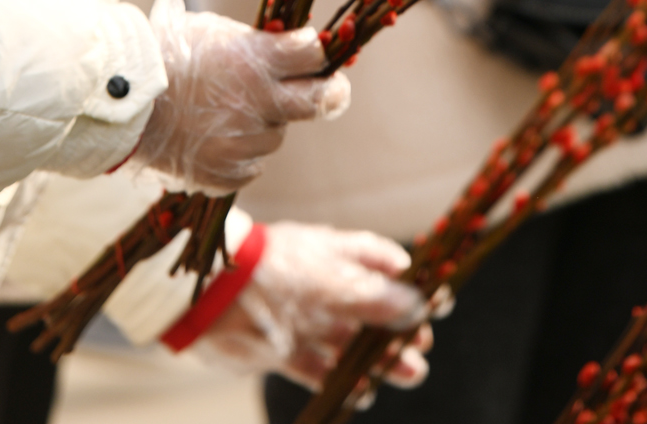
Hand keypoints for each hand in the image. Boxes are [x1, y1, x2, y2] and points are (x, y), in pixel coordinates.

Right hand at [134, 0, 349, 194]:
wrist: (121, 105)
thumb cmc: (161, 54)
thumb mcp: (208, 29)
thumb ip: (246, 39)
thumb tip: (274, 33)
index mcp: (257, 60)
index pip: (312, 53)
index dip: (314, 48)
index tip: (310, 49)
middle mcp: (259, 103)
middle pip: (321, 102)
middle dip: (333, 95)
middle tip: (336, 91)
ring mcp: (244, 142)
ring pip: (275, 135)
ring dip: (263, 124)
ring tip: (227, 113)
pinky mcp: (226, 174)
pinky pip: (250, 166)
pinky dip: (240, 155)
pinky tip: (215, 139)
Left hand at [202, 221, 431, 388]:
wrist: (210, 296)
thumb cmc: (277, 275)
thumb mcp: (334, 282)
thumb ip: (374, 296)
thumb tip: (417, 304)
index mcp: (335, 255)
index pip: (379, 262)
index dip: (407, 280)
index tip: (436, 299)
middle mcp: (321, 284)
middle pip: (368, 307)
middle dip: (397, 328)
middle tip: (423, 347)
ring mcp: (301, 316)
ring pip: (348, 340)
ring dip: (378, 358)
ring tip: (411, 374)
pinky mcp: (282, 346)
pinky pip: (317, 365)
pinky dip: (339, 378)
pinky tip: (362, 391)